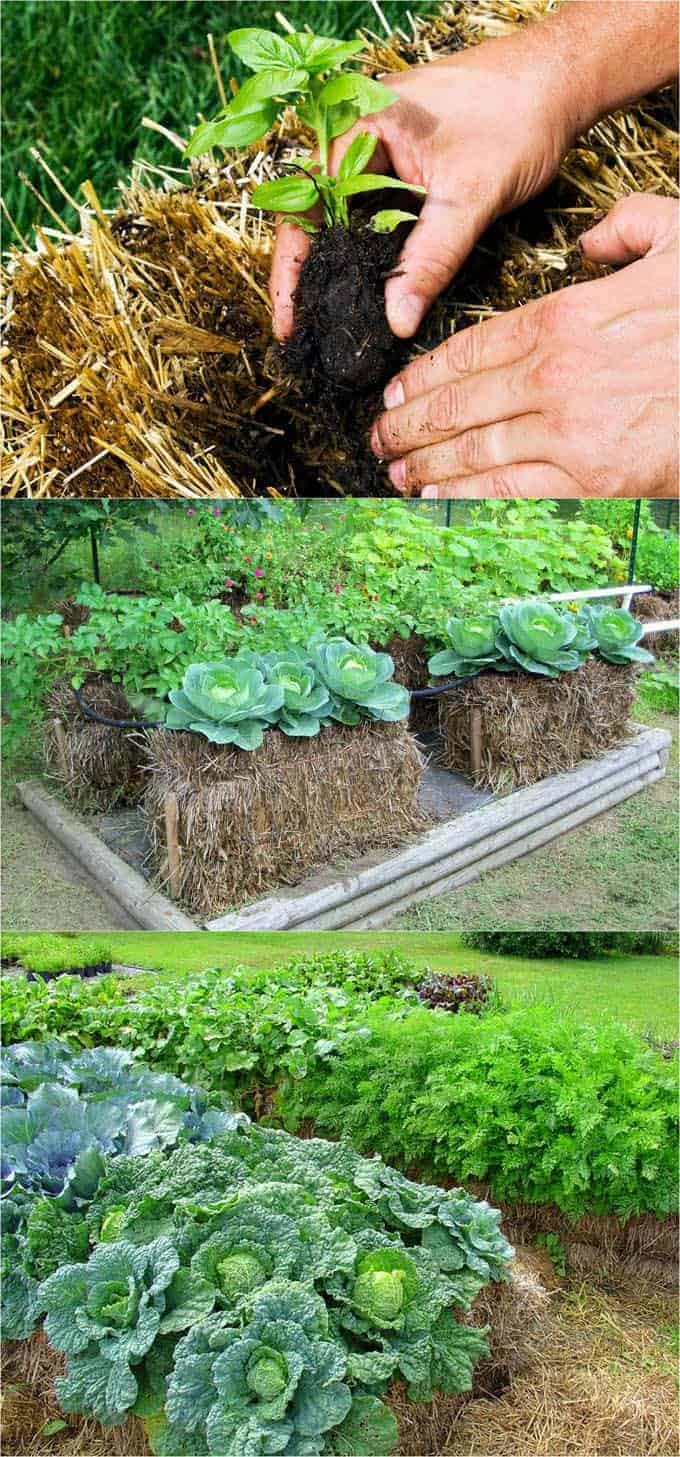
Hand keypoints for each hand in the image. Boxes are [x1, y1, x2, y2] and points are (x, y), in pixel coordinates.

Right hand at [269, 27, 577, 340]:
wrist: (560, 79)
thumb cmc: (518, 116)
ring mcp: (382, 146)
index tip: (288, 321)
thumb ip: (430, 261)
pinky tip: (374, 284)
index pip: (304, 208)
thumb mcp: (470, 198)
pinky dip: (372, 246)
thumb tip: (397, 320)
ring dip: (343, 263)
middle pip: (317, 215)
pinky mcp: (406, 160)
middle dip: (312, 273)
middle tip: (307, 330)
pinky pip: (374, 209)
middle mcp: (361, 133)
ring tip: (334, 316)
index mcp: (360, 126)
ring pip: (347, 217)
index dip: (292, 270)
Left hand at [370, 195, 678, 498]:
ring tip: (395, 472)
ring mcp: (567, 427)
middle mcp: (554, 372)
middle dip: (409, 422)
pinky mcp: (588, 476)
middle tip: (378, 437)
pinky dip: (463, 497)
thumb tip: (592, 239)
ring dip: (425, 463)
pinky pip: (507, 489)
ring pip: (472, 449)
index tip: (397, 389)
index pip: (471, 347)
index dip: (425, 373)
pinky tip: (434, 500)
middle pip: (459, 401)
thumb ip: (628, 228)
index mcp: (566, 315)